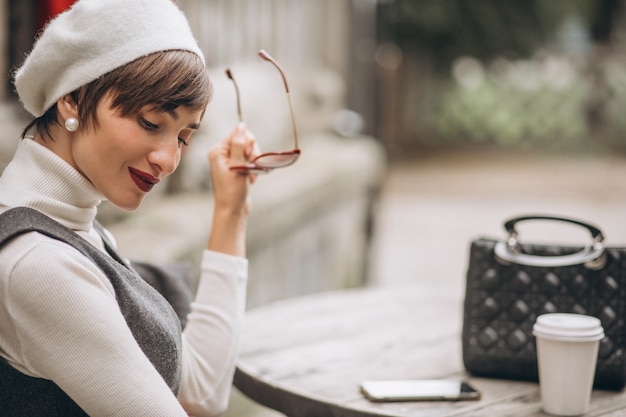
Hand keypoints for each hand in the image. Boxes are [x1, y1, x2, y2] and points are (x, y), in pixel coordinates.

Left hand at [206, 122, 258, 254]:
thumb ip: (239, 145)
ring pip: (249, 151)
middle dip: (253, 153)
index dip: (248, 143)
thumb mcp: (237, 166)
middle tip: (251, 167)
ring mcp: (229, 161)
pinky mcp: (236, 168)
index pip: (237, 133)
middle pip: (245, 141)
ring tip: (252, 176)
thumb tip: (241, 125)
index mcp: (218, 150)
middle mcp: (222, 154)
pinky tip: (251, 179)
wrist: (232, 211)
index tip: (250, 157)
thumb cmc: (232, 191)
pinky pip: (249, 160)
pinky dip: (254, 168)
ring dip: (254, 162)